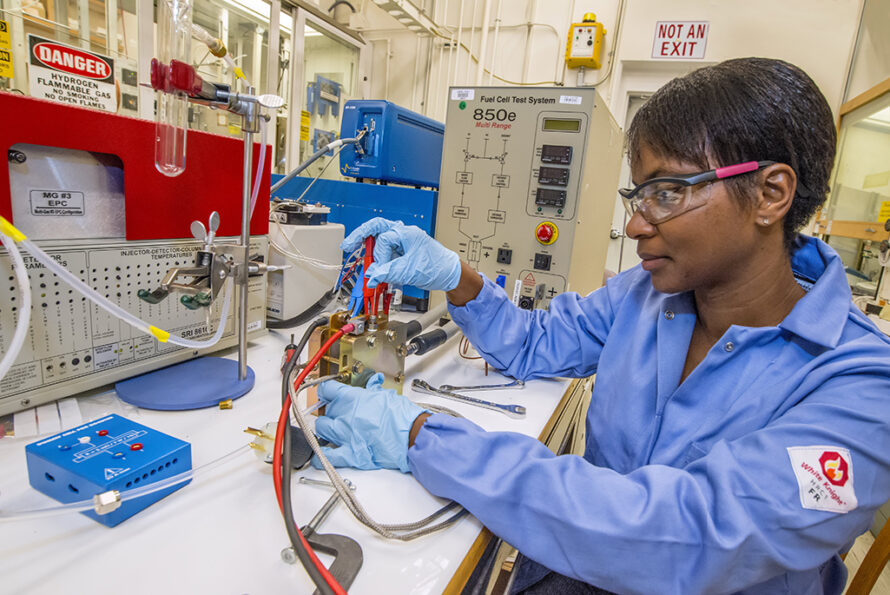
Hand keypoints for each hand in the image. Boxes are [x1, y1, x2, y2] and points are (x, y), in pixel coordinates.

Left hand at [310, 373, 426, 472]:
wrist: (412, 435)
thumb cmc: (402, 416)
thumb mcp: (386, 395)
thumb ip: (374, 389)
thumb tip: (373, 382)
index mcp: (353, 399)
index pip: (327, 390)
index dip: (326, 391)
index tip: (326, 393)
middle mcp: (345, 416)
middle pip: (324, 411)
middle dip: (330, 412)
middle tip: (338, 414)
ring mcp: (346, 435)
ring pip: (322, 429)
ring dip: (326, 429)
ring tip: (333, 430)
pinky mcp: (352, 454)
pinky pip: (329, 456)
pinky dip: (321, 456)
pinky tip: (319, 455)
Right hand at [341, 218, 460, 290]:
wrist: (449, 274)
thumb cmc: (437, 267)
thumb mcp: (410, 271)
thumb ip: (388, 272)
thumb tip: (371, 276)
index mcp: (407, 233)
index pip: (384, 239)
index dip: (379, 256)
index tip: (379, 269)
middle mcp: (404, 234)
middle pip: (376, 228)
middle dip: (360, 236)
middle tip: (347, 246)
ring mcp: (402, 241)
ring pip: (379, 239)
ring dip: (370, 249)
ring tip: (360, 256)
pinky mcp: (401, 251)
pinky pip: (385, 252)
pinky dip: (378, 259)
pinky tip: (374, 267)